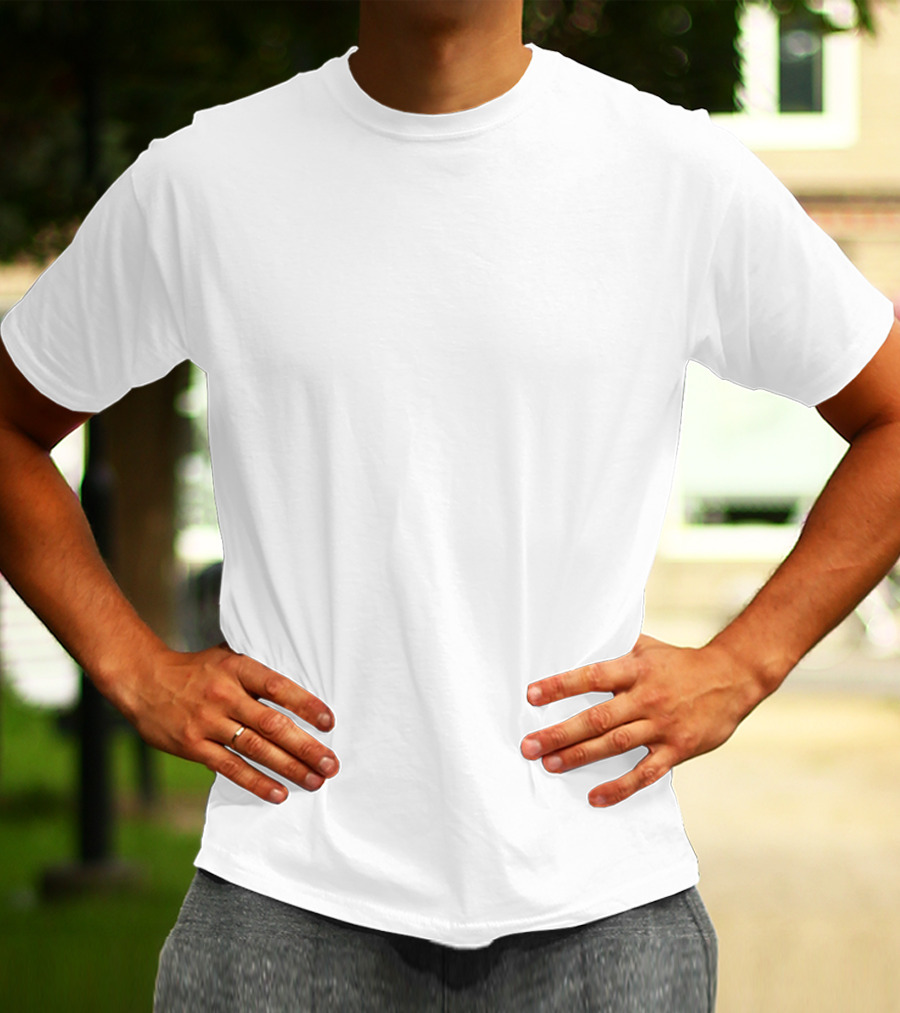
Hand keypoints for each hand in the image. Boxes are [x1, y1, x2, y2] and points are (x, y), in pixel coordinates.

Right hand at [112, 641, 338, 803]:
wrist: (142, 680)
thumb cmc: (195, 670)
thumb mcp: (226, 657)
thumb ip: (256, 672)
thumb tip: (297, 688)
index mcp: (236, 668)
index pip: (278, 686)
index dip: (306, 704)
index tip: (329, 722)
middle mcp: (223, 694)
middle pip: (272, 724)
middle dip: (305, 746)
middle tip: (330, 764)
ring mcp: (207, 721)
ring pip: (255, 748)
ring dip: (288, 767)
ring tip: (314, 780)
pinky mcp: (192, 745)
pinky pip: (230, 767)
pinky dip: (256, 782)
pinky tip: (279, 792)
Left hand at [519, 634, 763, 806]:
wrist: (733, 677)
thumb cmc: (681, 662)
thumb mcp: (647, 647)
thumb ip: (615, 650)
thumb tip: (579, 640)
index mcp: (635, 669)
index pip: (592, 676)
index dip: (560, 686)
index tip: (531, 696)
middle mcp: (646, 697)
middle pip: (597, 718)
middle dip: (560, 733)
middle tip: (529, 746)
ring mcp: (662, 725)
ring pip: (615, 745)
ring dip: (580, 756)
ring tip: (550, 765)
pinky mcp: (678, 749)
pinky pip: (645, 773)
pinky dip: (620, 787)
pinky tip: (596, 798)